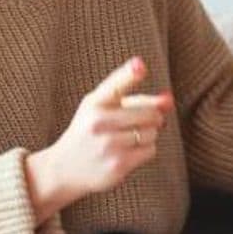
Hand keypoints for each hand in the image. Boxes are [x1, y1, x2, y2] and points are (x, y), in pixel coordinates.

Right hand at [26, 57, 172, 220]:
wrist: (64, 168)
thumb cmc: (89, 131)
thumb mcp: (100, 106)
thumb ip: (134, 98)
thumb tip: (169, 99)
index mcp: (94, 103)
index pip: (116, 85)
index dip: (130, 73)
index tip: (140, 65)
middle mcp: (99, 122)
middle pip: (150, 113)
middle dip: (153, 117)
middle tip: (142, 121)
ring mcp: (108, 145)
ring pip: (152, 132)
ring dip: (148, 135)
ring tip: (128, 138)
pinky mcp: (118, 165)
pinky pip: (150, 150)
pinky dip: (146, 150)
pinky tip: (128, 151)